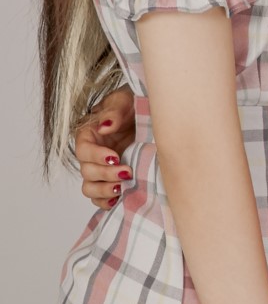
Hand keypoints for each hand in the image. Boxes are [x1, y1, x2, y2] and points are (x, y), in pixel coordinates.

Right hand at [75, 88, 136, 207]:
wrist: (149, 116)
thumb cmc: (131, 105)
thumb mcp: (123, 101)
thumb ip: (114, 112)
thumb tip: (104, 127)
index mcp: (88, 135)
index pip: (83, 150)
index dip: (96, 156)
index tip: (115, 157)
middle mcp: (91, 155)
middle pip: (87, 172)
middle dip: (106, 174)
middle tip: (128, 171)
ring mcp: (100, 170)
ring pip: (90, 188)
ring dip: (105, 191)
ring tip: (123, 187)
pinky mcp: (111, 181)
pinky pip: (100, 199)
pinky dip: (107, 202)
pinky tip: (121, 198)